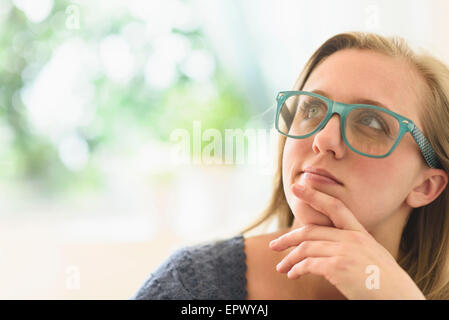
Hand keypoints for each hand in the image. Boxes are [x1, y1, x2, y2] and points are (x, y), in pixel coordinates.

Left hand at [269, 183, 425, 299]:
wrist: (399, 299)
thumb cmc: (385, 283)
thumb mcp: (371, 257)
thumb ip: (352, 246)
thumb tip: (328, 247)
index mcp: (360, 233)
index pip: (335, 206)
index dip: (314, 194)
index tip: (297, 187)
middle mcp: (352, 238)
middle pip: (310, 231)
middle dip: (288, 238)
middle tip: (273, 245)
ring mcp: (345, 251)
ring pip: (306, 248)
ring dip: (289, 259)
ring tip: (281, 268)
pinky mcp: (338, 267)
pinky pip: (308, 264)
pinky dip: (296, 269)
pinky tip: (292, 274)